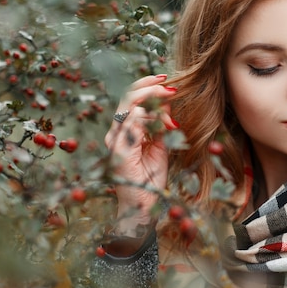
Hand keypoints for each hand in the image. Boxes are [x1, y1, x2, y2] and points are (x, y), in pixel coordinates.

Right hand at [104, 74, 177, 234]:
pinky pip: (133, 123)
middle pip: (128, 96)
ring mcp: (116, 141)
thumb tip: (167, 103)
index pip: (130, 98)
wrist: (143, 208)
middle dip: (150, 85)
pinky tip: (166, 123)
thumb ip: (160, 125)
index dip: (147, 84)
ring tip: (170, 104)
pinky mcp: (120, 151)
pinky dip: (152, 117)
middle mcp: (116, 133)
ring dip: (154, 100)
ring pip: (130, 105)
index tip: (166, 80)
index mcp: (124, 130)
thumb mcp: (160, 146)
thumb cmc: (150, 179)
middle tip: (169, 85)